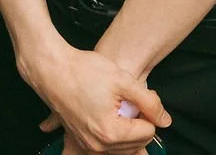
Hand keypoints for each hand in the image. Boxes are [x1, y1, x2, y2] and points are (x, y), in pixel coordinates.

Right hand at [24, 45, 166, 154]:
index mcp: (111, 132)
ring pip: (123, 148)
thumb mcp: (123, 80)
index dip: (148, 112)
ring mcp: (88, 145)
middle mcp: (98, 145)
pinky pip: (106, 148)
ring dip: (128, 132)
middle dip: (139, 123)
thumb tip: (165, 120)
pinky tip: (112, 123)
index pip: (148, 132)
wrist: (50, 68)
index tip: (137, 97)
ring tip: (120, 108)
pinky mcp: (81, 140)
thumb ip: (149, 102)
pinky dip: (114, 138)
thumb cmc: (83, 71)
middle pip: (137, 144)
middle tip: (130, 101)